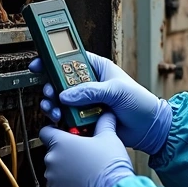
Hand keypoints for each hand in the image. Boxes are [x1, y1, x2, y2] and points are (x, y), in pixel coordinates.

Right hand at [30, 52, 171, 155]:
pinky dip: (60, 118)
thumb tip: (66, 94)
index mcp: (97, 68)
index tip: (38, 64)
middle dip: (49, 87)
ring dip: (52, 105)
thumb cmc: (140, 102)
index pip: (69, 58)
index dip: (52, 60)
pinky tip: (60, 120)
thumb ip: (91, 91)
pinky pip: (66, 117)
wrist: (149, 128)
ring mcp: (85, 101)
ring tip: (54, 110)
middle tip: (49, 94)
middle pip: (59, 81)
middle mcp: (88, 84)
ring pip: (60, 100)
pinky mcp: (85, 118)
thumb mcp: (117, 91)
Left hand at [39, 112, 135, 186]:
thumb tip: (107, 114)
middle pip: (53, 154)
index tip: (63, 136)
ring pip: (54, 173)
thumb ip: (104, 123)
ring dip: (65, 173)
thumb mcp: (109, 138)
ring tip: (85, 176)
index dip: (54, 132)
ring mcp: (51, 180)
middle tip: (83, 159)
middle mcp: (51, 160)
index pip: (46, 132)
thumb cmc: (110, 165)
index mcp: (61, 142)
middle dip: (65, 155)